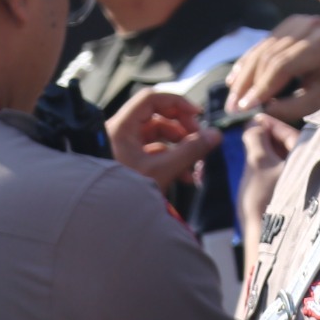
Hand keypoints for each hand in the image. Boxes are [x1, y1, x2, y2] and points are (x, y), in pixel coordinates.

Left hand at [105, 85, 219, 189]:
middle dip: (182, 130)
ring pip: (158, 138)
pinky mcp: (129, 164)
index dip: (177, 102)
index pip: (152, 99)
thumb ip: (190, 151)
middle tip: (199, 141)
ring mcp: (124, 148)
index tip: (197, 114)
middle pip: (158, 118)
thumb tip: (215, 135)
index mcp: (122, 126)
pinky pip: (153, 154)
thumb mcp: (161, 170)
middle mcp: (121, 133)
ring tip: (194, 165)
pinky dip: (171, 161)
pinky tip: (185, 177)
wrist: (104, 220)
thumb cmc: (124, 193)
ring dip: (179, 148)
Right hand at [225, 14, 319, 120]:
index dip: (261, 87)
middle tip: (232, 108)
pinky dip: (247, 63)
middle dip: (248, 85)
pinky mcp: (287, 25)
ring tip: (231, 100)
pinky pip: (262, 45)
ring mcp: (297, 22)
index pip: (282, 65)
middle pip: (268, 56)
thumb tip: (261, 109)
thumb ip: (292, 107)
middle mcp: (308, 25)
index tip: (245, 108)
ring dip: (243, 76)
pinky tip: (234, 80)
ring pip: (261, 51)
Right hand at [236, 114, 302, 253]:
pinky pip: (284, 175)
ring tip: (250, 150)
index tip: (254, 119)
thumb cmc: (263, 199)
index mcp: (310, 158)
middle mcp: (314, 171)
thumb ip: (255, 138)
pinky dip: (271, 169)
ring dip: (269, 153)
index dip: (271, 124)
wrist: (264, 239)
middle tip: (249, 134)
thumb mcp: (256, 162)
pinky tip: (256, 171)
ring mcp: (306, 186)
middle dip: (269, 138)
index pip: (291, 132)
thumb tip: (254, 124)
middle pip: (290, 146)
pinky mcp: (297, 199)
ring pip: (286, 161)